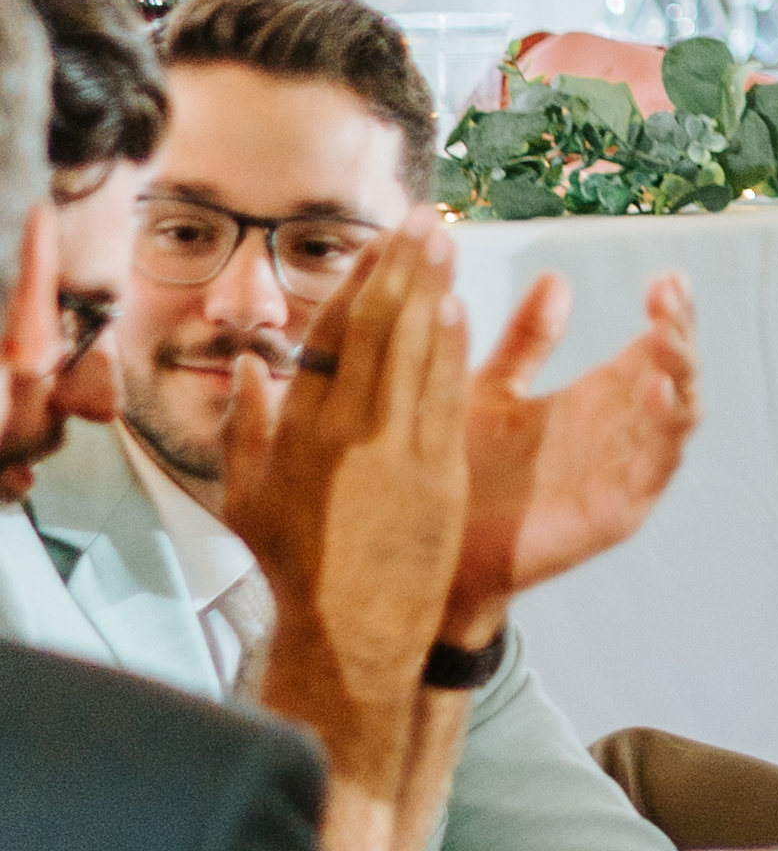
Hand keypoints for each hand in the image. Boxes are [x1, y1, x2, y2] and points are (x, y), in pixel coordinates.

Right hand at [221, 228, 472, 739]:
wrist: (346, 634)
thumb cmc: (295, 568)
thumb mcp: (245, 500)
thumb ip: (246, 428)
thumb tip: (248, 365)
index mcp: (296, 432)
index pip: (328, 338)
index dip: (354, 283)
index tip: (374, 242)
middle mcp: (343, 433)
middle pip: (376, 330)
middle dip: (401, 266)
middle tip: (423, 216)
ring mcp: (393, 452)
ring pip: (414, 353)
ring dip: (431, 289)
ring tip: (443, 239)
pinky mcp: (436, 476)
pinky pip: (446, 398)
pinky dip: (453, 349)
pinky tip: (459, 306)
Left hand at [448, 272, 698, 638]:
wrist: (433, 547)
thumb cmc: (461, 469)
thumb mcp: (492, 389)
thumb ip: (526, 341)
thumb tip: (555, 277)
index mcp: (598, 397)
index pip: (654, 346)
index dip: (670, 312)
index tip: (667, 277)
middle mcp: (621, 429)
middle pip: (677, 373)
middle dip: (680, 332)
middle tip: (666, 294)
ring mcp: (625, 469)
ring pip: (679, 416)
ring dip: (680, 374)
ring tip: (665, 336)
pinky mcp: (618, 509)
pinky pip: (655, 467)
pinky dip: (664, 430)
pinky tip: (655, 393)